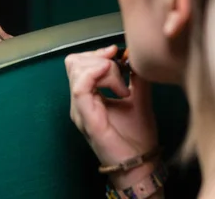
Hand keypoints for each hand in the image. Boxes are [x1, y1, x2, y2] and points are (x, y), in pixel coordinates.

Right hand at [65, 45, 158, 186]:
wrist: (140, 163)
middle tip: (122, 74)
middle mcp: (79, 102)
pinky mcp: (86, 118)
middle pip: (74, 63)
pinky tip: (116, 84)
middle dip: (100, 59)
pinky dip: (97, 76)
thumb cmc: (136, 135)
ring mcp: (80, 110)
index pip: (78, 63)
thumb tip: (134, 55)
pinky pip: (81, 88)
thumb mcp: (138, 97)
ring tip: (122, 87)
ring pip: (78, 71)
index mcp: (87, 97)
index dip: (96, 52)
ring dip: (104, 69)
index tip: (116, 52)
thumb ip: (135, 76)